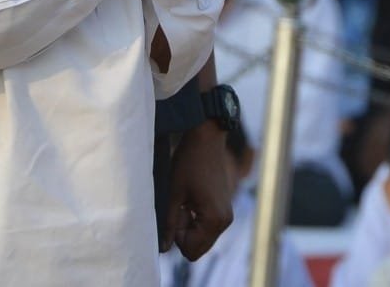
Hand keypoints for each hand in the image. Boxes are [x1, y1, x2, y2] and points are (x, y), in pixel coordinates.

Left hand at [160, 119, 233, 258]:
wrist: (207, 139)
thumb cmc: (188, 163)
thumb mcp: (174, 194)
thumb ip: (169, 224)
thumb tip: (162, 249)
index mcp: (214, 219)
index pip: (191, 251)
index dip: (177, 236)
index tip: (175, 211)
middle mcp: (225, 221)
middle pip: (198, 248)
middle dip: (184, 233)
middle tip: (179, 207)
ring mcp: (227, 215)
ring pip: (202, 238)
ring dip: (190, 226)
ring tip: (185, 201)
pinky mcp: (224, 208)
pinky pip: (208, 227)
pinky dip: (196, 220)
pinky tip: (192, 199)